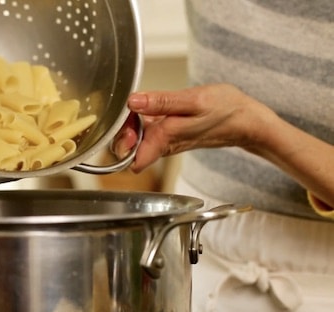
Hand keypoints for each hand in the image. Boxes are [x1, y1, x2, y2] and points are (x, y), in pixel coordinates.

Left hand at [112, 84, 270, 172]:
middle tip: (130, 108)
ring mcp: (165, 141)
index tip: (122, 122)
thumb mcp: (194, 100)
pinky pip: (147, 131)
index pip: (129, 158)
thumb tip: (134, 101)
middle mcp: (162, 146)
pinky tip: (148, 106)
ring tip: (139, 105)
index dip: (118, 142)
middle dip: (121, 130)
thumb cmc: (226, 110)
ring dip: (130, 123)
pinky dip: (141, 120)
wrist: (246, 120)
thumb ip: (161, 102)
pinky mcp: (169, 134)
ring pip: (135, 139)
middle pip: (127, 148)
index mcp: (165, 141)